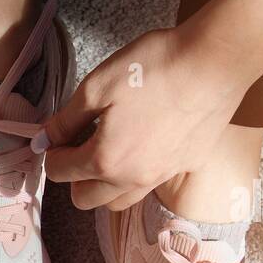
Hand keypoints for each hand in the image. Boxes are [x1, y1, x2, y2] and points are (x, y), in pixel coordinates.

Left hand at [38, 26, 254, 210]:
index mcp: (105, 160)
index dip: (53, 152)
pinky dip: (138, 175)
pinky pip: (153, 185)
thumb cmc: (155, 68)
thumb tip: (45, 138)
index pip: (60, 173)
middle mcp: (133, 179)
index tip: (58, 135)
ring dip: (105, 185)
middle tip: (79, 146)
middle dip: (74, 177)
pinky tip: (144, 144)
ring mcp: (163, 176)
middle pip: (86, 199)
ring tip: (109, 151)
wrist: (216, 61)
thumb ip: (66, 119)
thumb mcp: (97, 86)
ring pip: (119, 201)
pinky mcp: (187, 165)